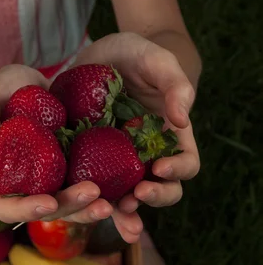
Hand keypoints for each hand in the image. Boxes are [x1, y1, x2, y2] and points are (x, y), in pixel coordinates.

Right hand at [0, 64, 114, 224]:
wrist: (29, 84)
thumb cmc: (0, 91)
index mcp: (4, 179)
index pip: (9, 207)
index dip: (28, 209)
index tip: (49, 201)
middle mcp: (31, 186)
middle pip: (49, 209)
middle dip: (72, 208)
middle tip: (96, 197)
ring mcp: (56, 178)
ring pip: (74, 202)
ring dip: (93, 207)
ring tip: (116, 202)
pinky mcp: (78, 166)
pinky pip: (93, 182)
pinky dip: (110, 190)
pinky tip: (129, 186)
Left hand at [75, 32, 199, 235]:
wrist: (104, 52)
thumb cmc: (137, 53)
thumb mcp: (156, 58)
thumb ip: (175, 84)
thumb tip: (182, 120)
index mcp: (171, 135)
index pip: (186, 163)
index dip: (178, 170)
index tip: (160, 167)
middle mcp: (147, 152)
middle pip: (160, 188)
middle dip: (152, 197)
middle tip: (136, 195)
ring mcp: (117, 157)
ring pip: (125, 194)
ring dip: (121, 211)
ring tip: (110, 213)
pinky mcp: (88, 154)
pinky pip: (91, 181)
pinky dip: (88, 197)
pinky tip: (78, 203)